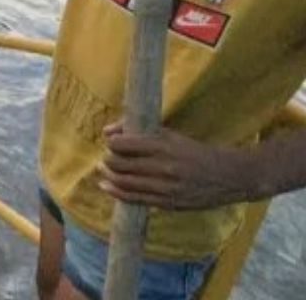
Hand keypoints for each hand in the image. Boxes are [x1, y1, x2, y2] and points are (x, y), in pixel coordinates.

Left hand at [97, 122, 258, 209]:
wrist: (230, 176)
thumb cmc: (194, 151)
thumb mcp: (171, 135)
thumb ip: (138, 130)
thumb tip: (106, 131)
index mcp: (165, 146)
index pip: (123, 145)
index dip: (111, 144)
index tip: (110, 142)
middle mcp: (164, 166)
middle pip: (120, 164)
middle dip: (108, 161)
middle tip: (106, 158)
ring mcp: (166, 187)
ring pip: (124, 183)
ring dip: (109, 177)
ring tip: (104, 171)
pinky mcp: (169, 203)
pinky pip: (135, 199)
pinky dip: (117, 193)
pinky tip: (108, 187)